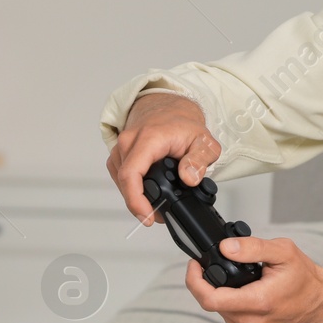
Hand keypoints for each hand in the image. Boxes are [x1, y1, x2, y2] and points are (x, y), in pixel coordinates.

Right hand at [107, 93, 219, 224]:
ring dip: (135, 196)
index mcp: (148, 138)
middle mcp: (129, 141)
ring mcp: (121, 147)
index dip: (136, 200)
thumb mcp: (204, 142)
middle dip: (140, 203)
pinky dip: (132, 187)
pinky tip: (146, 191)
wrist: (169, 107)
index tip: (146, 216)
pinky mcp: (119, 153)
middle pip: (125, 181)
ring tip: (155, 204)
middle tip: (158, 215)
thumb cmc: (184, 123)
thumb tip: (189, 178)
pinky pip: (120, 176)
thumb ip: (199, 160)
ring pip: (121, 180)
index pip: (132, 173)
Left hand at [183, 235, 322, 322]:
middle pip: (210, 302)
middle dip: (208, 281)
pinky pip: (228, 314)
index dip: (195, 280)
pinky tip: (243, 289)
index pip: (210, 299)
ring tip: (236, 276)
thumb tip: (227, 247)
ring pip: (217, 309)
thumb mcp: (284, 252)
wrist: (320, 303)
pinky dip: (229, 300)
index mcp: (257, 303)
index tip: (195, 264)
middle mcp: (250, 322)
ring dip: (219, 291)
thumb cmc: (305, 279)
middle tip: (215, 263)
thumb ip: (254, 247)